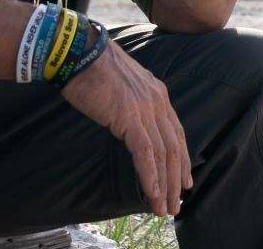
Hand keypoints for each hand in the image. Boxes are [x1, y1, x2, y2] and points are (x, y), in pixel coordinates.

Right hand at [61, 41, 191, 216]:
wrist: (79, 53)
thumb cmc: (92, 69)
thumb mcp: (122, 87)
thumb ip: (133, 105)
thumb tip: (131, 125)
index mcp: (158, 93)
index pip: (177, 133)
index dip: (181, 160)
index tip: (183, 182)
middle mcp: (158, 101)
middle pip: (174, 148)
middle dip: (176, 179)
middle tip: (176, 205)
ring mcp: (145, 109)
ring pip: (163, 154)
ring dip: (165, 185)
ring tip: (164, 208)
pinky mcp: (130, 117)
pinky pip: (145, 152)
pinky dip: (149, 175)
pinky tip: (151, 193)